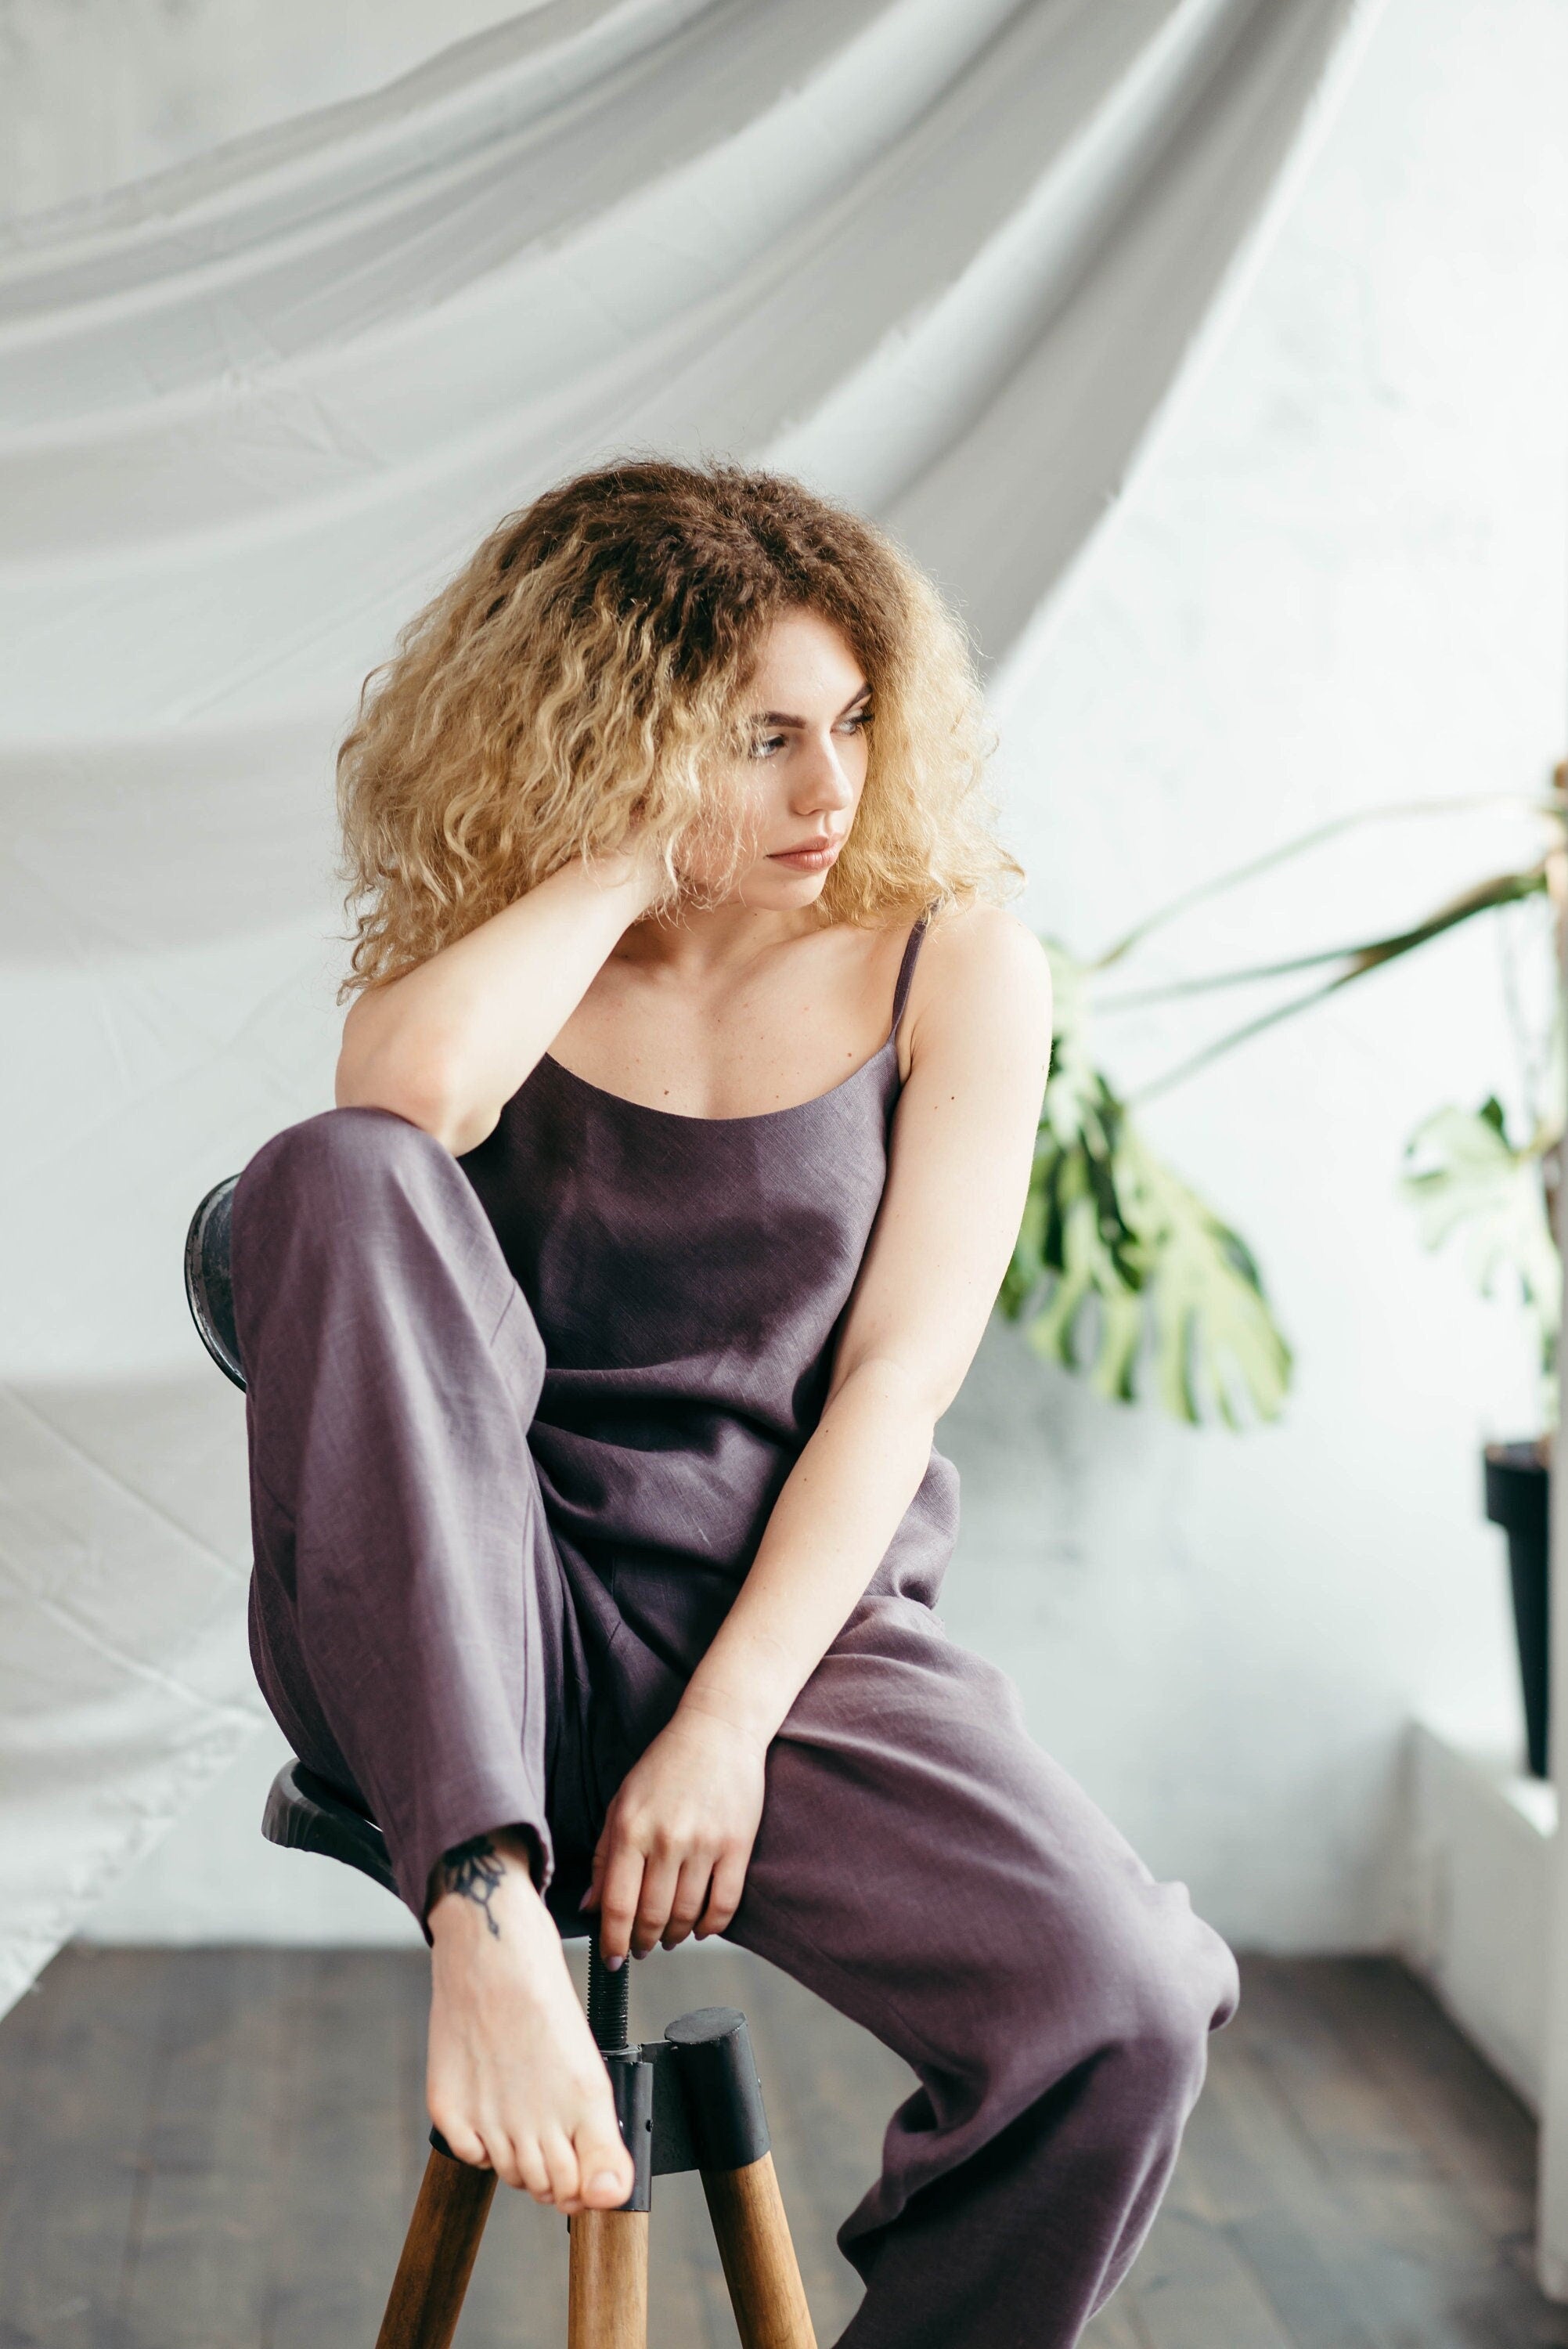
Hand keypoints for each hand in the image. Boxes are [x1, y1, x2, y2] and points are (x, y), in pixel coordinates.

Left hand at [582, 1705, 766, 1964]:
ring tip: (668, 1937)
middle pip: (652, 1916)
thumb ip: (603, 1855)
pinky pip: (724, 1904)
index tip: (612, 1960)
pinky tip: (699, 1928)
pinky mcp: (738, 1845)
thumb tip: (589, 1907)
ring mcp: (705, 1843)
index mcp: (630, 1828)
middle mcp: (666, 1839)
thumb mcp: (622, 1803)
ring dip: (675, 1935)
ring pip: (686, 1915)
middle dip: (643, 1943)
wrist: (718, 1730)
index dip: (612, 1941)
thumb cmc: (664, 1765)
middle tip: (642, 1949)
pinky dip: (710, 1926)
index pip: (616, 1904)